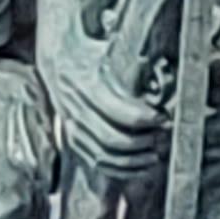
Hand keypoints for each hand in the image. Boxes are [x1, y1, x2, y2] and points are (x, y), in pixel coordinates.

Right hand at [47, 46, 163, 178]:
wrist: (56, 57)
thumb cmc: (90, 50)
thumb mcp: (108, 47)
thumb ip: (130, 59)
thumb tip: (158, 66)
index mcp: (85, 84)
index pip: (116, 110)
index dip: (143, 118)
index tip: (163, 117)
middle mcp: (75, 109)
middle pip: (110, 139)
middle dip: (141, 142)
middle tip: (162, 137)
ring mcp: (71, 127)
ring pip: (103, 156)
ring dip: (133, 160)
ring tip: (155, 155)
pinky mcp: (73, 139)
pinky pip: (96, 162)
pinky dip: (120, 170)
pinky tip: (141, 168)